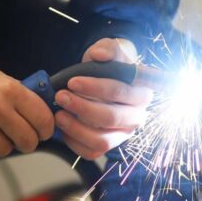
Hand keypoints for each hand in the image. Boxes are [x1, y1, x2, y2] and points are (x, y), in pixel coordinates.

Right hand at [0, 51, 54, 163]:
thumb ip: (19, 95)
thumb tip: (42, 113)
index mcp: (9, 89)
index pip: (43, 118)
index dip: (45, 129)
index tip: (42, 132)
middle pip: (28, 141)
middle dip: (26, 143)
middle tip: (18, 138)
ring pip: (6, 151)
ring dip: (0, 145)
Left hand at [55, 38, 152, 159]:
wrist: (99, 81)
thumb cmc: (106, 66)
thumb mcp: (107, 50)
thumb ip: (107, 49)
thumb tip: (100, 54)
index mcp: (142, 91)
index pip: (124, 91)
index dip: (98, 88)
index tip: (73, 82)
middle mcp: (138, 115)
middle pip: (111, 117)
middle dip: (81, 107)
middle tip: (60, 95)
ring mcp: (124, 133)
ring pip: (102, 140)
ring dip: (76, 128)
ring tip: (59, 114)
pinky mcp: (110, 146)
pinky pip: (92, 152)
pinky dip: (74, 142)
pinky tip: (63, 126)